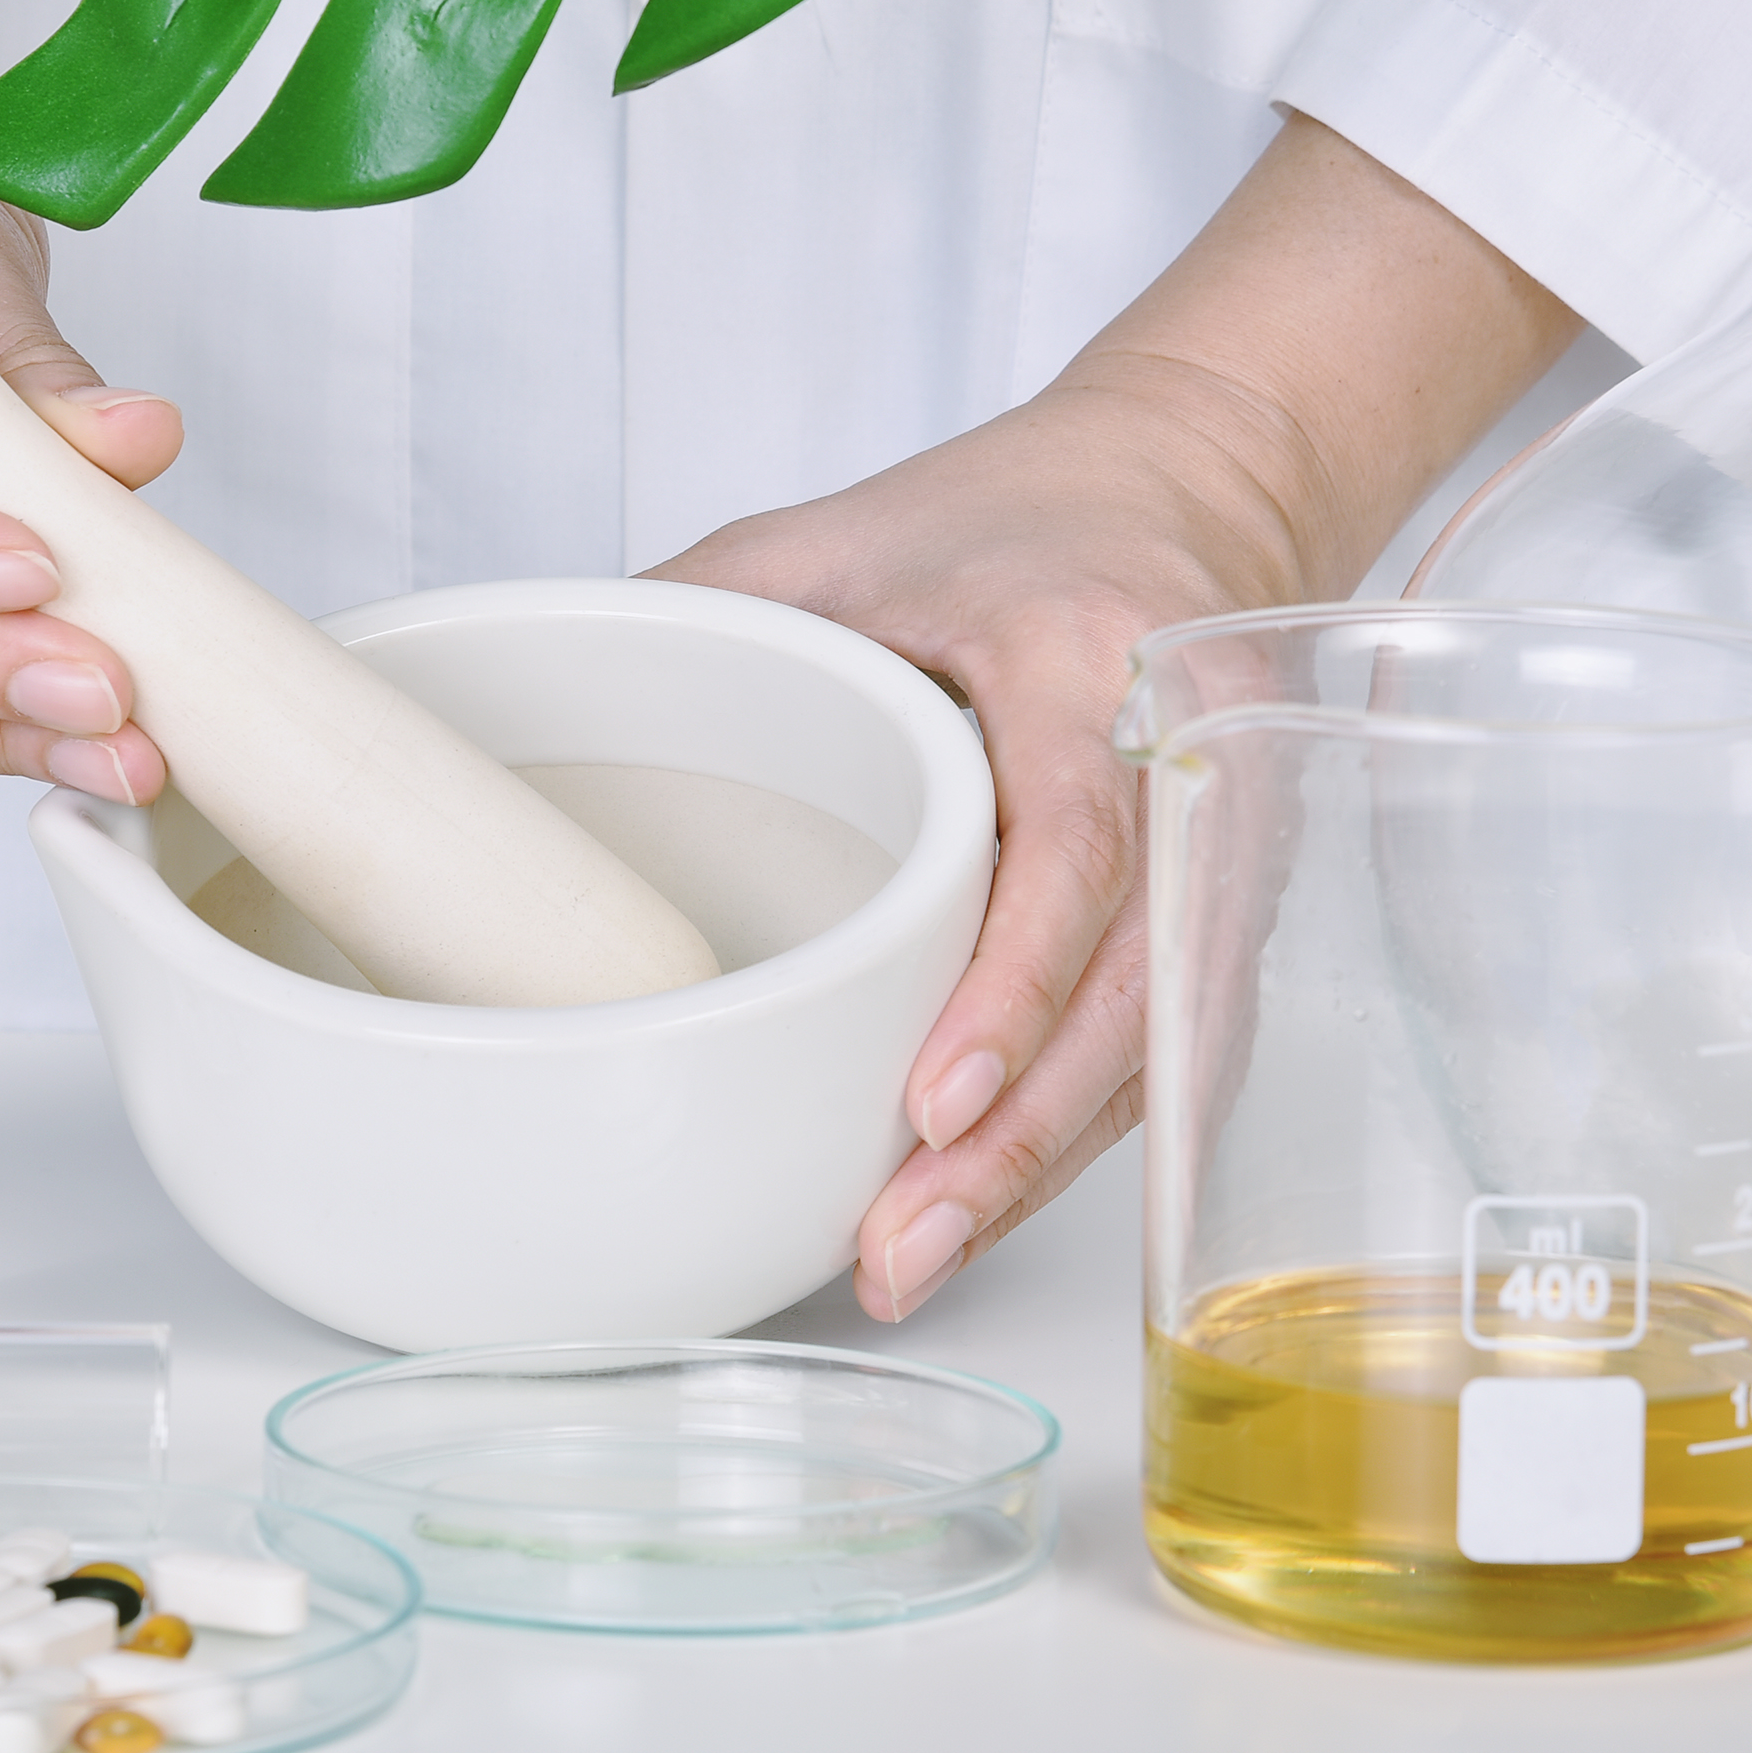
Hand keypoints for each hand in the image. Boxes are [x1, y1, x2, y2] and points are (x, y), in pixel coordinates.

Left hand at [648, 119, 1579, 1319]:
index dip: (1017, 983)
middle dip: (1019, 1138)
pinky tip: (973, 1214)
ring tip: (908, 1260)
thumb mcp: (843, 532)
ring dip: (1036, 1173)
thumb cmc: (1020, 521)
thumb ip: (706, 606)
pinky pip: (1157, 1060)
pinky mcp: (1216, 925)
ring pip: (1155, 1053)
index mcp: (1099, 657)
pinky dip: (1066, 1147)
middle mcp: (1193, 772)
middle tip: (897, 1238)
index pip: (1086, 844)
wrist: (1187, 492)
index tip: (933, 1095)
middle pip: (1134, 992)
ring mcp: (1222, 862)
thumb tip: (529, 701)